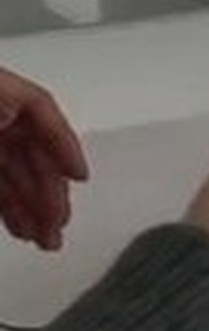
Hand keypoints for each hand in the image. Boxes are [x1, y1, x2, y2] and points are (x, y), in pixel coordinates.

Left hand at [0, 67, 87, 250]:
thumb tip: (19, 131)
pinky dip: (8, 205)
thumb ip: (11, 118)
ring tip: (44, 238)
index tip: (80, 176)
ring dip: (31, 208)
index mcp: (5, 92)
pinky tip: (19, 225)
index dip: (65, 145)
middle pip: (32, 152)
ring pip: (14, 173)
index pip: (44, 112)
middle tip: (58, 226)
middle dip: (47, 194)